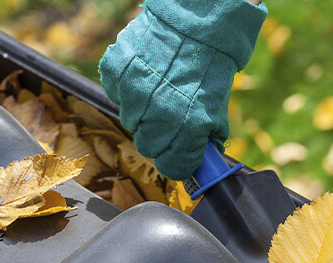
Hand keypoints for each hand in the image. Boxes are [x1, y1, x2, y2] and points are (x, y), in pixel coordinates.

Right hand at [98, 0, 266, 179]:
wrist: (195, 26)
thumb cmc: (209, 69)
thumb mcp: (217, 109)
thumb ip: (206, 138)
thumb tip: (204, 161)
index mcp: (188, 128)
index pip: (173, 167)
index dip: (177, 163)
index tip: (179, 157)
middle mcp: (158, 115)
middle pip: (148, 147)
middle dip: (160, 138)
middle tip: (170, 120)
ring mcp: (134, 94)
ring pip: (131, 122)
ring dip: (143, 113)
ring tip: (159, 92)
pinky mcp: (116, 74)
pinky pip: (117, 96)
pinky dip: (128, 91)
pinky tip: (146, 77)